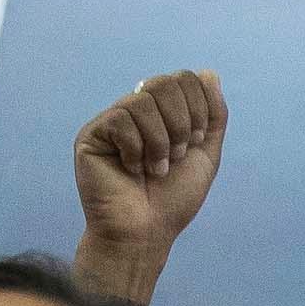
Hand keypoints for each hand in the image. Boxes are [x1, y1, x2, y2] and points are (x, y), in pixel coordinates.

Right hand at [69, 70, 226, 294]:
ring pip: (142, 101)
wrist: (146, 232)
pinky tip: (131, 170)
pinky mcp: (91, 135)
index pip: (184, 79)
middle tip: (176, 156)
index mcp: (162, 113)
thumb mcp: (205, 154)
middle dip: (180, 122)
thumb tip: (209, 73)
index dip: (198, 106)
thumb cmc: (173, 199)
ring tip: (156, 169)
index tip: (196, 141)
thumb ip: (213, 115)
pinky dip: (136, 149)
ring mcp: (112, 122)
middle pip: (164, 83)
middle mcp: (135, 112)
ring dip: (160, 141)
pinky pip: (120, 119)